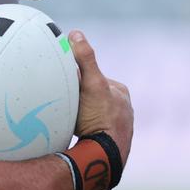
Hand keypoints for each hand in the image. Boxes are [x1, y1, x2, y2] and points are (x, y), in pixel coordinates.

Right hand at [69, 30, 132, 162]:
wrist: (105, 155)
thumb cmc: (100, 118)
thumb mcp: (91, 83)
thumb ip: (85, 59)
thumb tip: (76, 33)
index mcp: (121, 91)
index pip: (94, 77)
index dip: (78, 78)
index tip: (66, 83)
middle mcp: (124, 108)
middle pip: (94, 96)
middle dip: (80, 98)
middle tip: (66, 103)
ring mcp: (119, 126)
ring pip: (94, 114)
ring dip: (82, 116)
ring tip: (70, 120)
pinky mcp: (111, 142)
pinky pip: (94, 130)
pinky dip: (85, 130)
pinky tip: (77, 134)